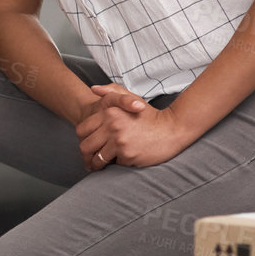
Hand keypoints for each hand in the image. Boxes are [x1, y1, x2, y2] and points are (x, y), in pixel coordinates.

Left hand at [75, 96, 196, 170]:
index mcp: (109, 112)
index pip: (81, 130)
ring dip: (97, 164)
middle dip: (86, 156)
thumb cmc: (150, 116)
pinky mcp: (128, 155)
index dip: (83, 139)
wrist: (172, 129)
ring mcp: (120, 141)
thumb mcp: (131, 98)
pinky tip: (122, 161)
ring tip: (99, 166)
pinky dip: (117, 164)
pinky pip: (114, 164)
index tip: (88, 143)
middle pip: (85, 147)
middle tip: (90, 160)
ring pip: (97, 159)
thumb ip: (111, 92)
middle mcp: (112, 126)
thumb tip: (92, 89)